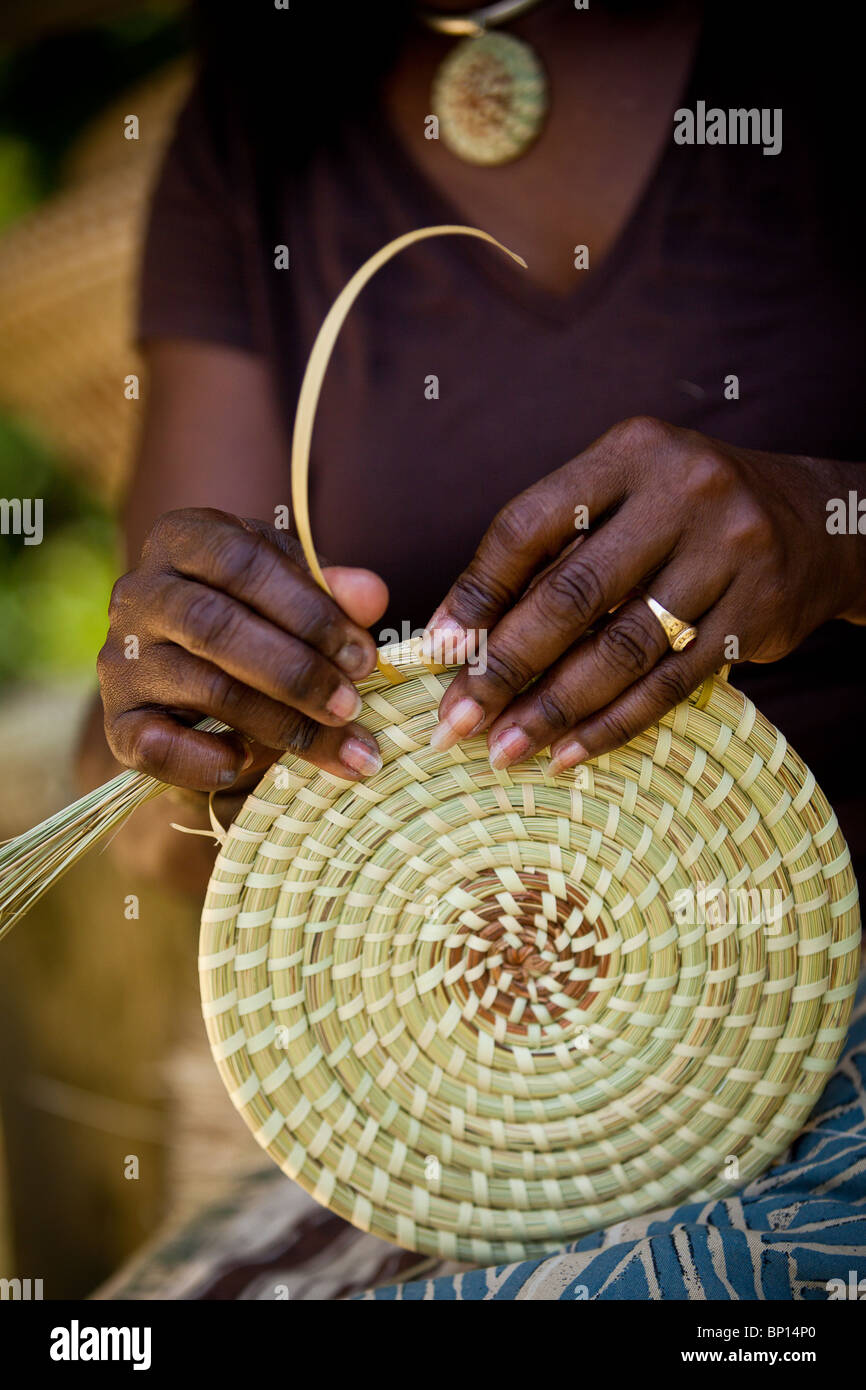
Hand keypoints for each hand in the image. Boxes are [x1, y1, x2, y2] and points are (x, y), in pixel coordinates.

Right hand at [98, 508, 387, 789]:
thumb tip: (371, 596)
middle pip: (217, 627)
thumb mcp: (291, 586)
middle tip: (352, 706)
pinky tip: (250, 763)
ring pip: (204, 688)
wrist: (184, 674)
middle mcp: (139, 592)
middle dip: (297, 673)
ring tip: (341, 745)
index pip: (243, 561)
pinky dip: (207, 760)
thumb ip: (330, 589)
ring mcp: (121, 658)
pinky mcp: (117, 720)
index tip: (364, 656)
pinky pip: (155, 745)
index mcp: (183, 539)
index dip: (310, 610)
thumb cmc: (251, 613)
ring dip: (281, 723)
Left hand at [424, 416, 865, 772]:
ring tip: (503, 749)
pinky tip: (568, 750)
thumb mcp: (627, 495)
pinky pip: (670, 684)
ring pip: (622, 650)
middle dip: (504, 668)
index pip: (530, 525)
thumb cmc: (684, 513)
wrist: (820, 521)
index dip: (476, 593)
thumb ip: (556, 549)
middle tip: (456, 721)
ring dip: (553, 709)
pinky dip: (613, 724)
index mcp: (631, 452)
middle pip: (572, 595)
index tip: (437, 651)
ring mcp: (729, 554)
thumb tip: (462, 637)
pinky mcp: (758, 616)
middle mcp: (684, 494)